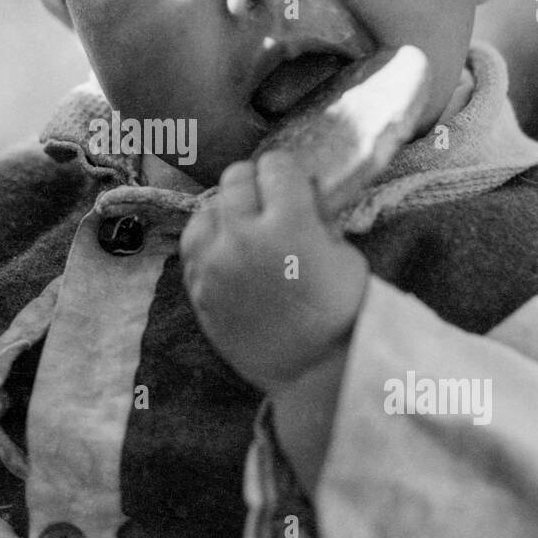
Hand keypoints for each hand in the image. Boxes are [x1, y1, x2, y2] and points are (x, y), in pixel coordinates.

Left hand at [180, 151, 369, 389]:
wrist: (315, 372)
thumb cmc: (341, 313)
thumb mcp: (344, 254)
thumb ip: (316, 217)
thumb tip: (300, 192)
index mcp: (290, 223)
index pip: (276, 166)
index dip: (288, 173)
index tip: (294, 183)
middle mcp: (245, 237)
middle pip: (236, 178)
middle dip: (256, 185)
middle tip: (270, 203)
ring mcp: (215, 264)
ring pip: (206, 209)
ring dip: (227, 212)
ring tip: (245, 228)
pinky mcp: (199, 289)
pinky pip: (193, 246)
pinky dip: (209, 242)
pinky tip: (227, 252)